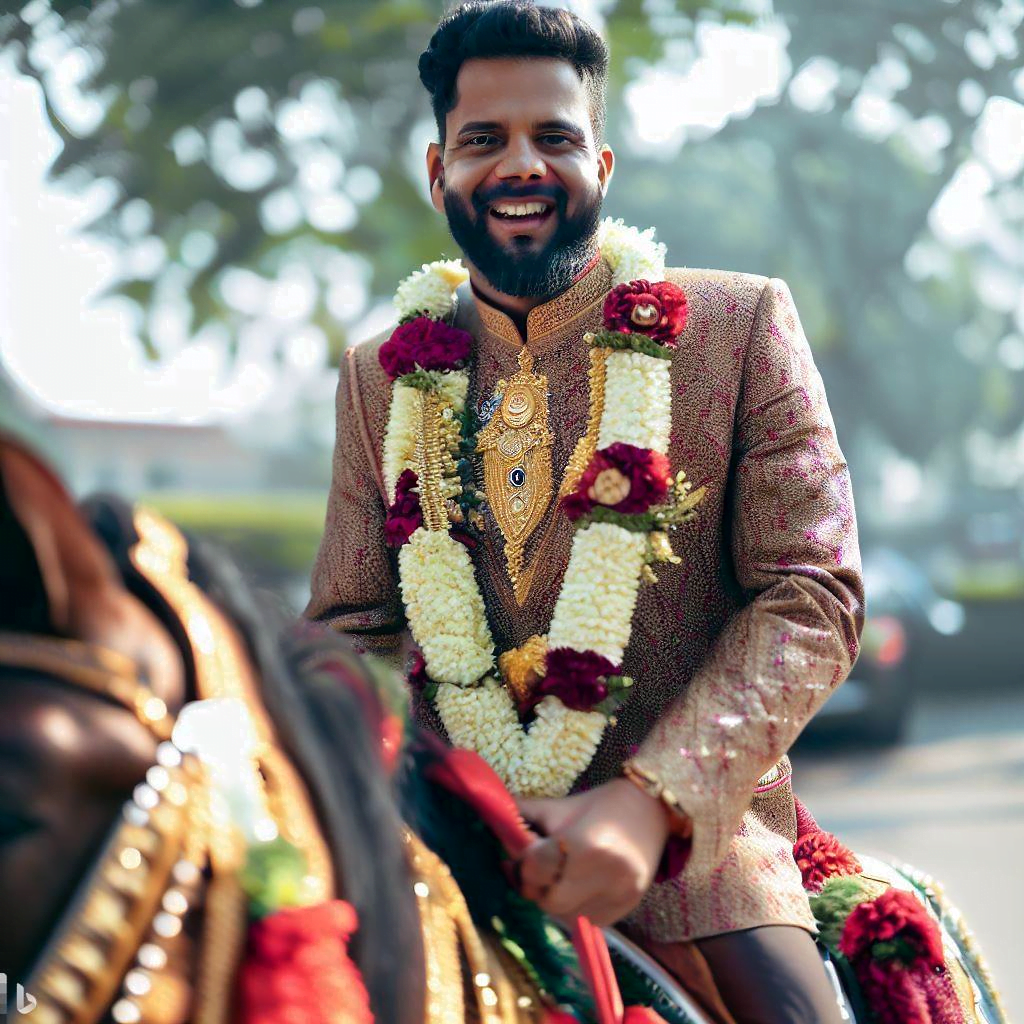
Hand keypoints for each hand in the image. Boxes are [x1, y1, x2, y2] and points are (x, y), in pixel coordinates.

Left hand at [515, 778, 672, 925]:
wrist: (651, 809)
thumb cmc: (599, 804)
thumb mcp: (559, 806)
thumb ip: (522, 815)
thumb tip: (488, 818)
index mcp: (587, 843)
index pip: (536, 867)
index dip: (522, 862)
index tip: (520, 855)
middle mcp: (606, 874)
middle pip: (549, 901)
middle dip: (535, 886)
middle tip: (535, 870)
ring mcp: (620, 895)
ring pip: (566, 917)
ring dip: (553, 900)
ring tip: (556, 878)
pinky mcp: (628, 908)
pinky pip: (587, 922)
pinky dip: (574, 909)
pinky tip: (576, 888)